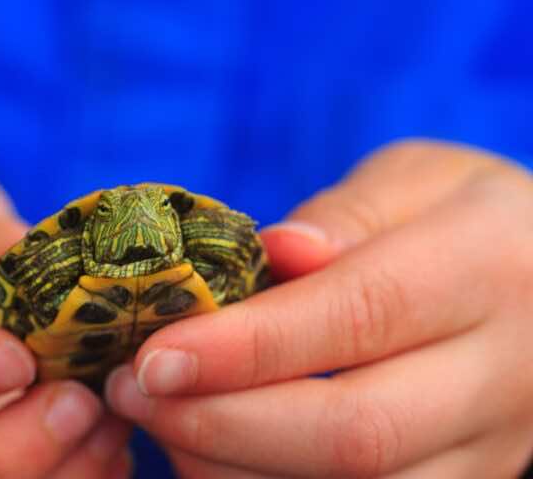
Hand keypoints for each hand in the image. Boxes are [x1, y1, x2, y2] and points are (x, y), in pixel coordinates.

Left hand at [106, 140, 532, 477]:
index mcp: (486, 267)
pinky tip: (212, 453)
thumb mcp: (418, 180)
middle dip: (224, 423)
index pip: (359, 315)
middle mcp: (503, 371)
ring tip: (160, 420)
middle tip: (135, 391)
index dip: (249, 345)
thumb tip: (278, 250)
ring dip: (236, 466)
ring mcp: (492, 444)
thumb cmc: (468, 216)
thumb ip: (348, 215)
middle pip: (356, 432)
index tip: (155, 356)